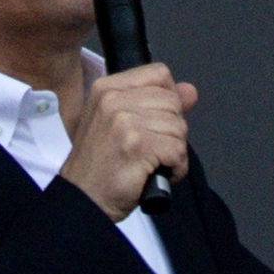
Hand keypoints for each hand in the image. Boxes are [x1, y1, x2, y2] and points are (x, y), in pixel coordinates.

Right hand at [50, 55, 197, 214]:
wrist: (82, 199)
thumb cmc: (99, 166)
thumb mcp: (119, 124)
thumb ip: (155, 103)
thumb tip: (190, 91)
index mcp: (106, 88)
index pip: (159, 74)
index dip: (169, 98)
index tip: (157, 120)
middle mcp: (113, 100)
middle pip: (173, 102)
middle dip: (172, 130)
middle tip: (151, 149)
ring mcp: (125, 122)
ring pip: (179, 127)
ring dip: (174, 152)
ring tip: (151, 163)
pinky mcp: (137, 146)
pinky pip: (178, 151)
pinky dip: (176, 168)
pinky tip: (156, 174)